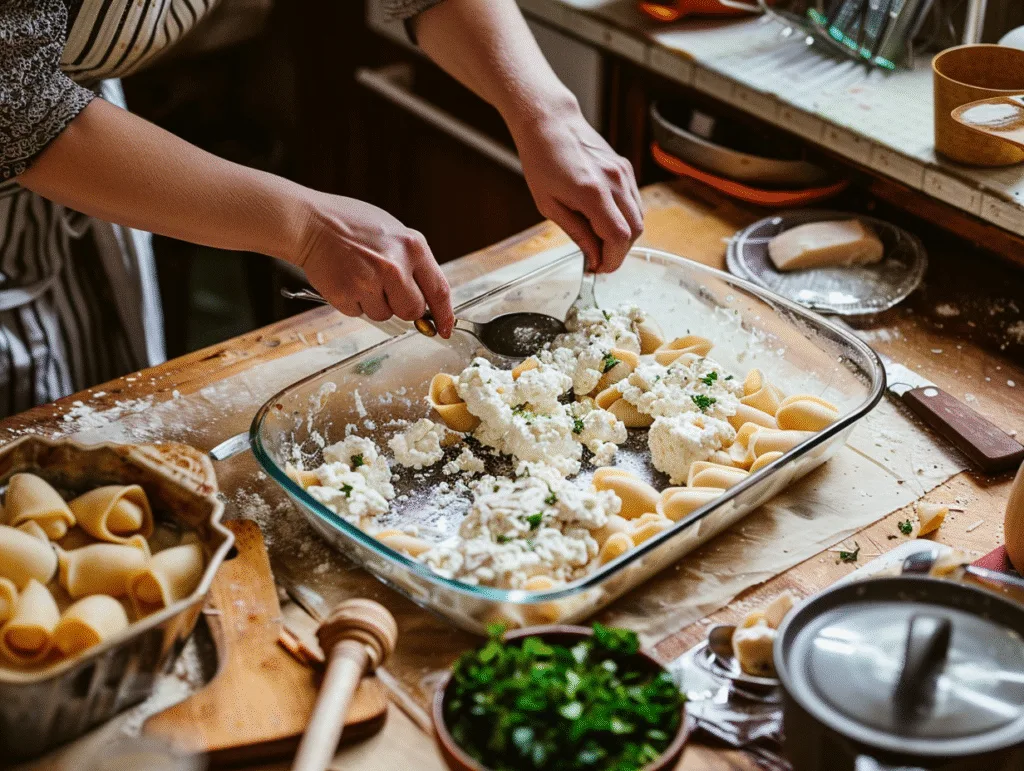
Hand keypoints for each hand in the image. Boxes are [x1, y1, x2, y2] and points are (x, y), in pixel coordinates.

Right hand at [293, 194, 453, 336]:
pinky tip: (347, 279)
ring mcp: (368, 282)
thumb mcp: (395, 234)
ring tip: (361, 275)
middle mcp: (394, 266)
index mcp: (412, 247)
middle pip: (412, 310)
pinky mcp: (346, 295)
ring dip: (375, 303)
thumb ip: (414, 265)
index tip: (446, 329)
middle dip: (404, 308)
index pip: (439, 291)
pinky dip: (354, 302)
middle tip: (388, 291)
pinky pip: (360, 313)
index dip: (445, 315)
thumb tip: (429, 303)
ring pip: (385, 315)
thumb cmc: (354, 225)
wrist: (311, 223)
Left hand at [511, 103, 642, 272]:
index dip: (611, 260)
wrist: (550, 123)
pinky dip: (625, 218)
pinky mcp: (625, 168)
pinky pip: (634, 202)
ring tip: (601, 241)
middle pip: (634, 231)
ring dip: (624, 237)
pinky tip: (606, 221)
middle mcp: (615, 182)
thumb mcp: (549, 205)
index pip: (618, 238)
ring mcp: (623, 174)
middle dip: (619, 252)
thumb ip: (576, 233)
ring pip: (638, 218)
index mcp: (593, 194)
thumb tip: (593, 257)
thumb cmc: (542, 161)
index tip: (598, 269)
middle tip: (599, 260)